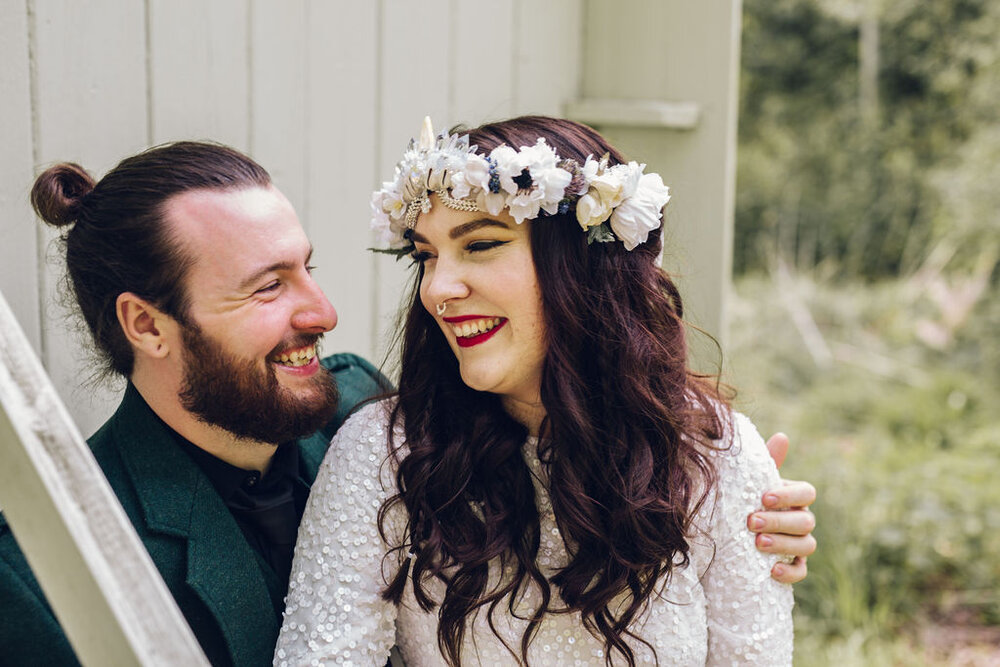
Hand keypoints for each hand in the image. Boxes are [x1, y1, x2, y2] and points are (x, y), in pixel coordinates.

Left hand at [749, 432, 816, 583]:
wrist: (731, 532)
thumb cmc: (745, 499)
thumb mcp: (751, 482)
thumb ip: (766, 463)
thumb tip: (782, 436)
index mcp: (794, 497)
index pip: (807, 493)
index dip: (789, 495)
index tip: (764, 497)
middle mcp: (802, 520)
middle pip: (805, 521)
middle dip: (779, 522)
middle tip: (751, 522)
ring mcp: (800, 544)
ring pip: (807, 546)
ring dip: (783, 545)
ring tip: (758, 544)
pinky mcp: (794, 566)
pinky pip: (801, 572)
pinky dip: (789, 572)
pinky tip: (771, 571)